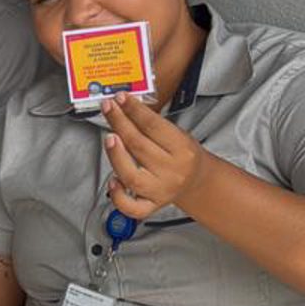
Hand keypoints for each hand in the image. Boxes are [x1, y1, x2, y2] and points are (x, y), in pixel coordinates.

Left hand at [100, 93, 207, 217]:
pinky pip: (132, 207)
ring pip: (132, 176)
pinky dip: (119, 197)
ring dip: (116, 156)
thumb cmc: (183, 155)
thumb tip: (124, 108)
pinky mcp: (151, 205)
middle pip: (139, 146)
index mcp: (182, 149)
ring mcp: (160, 190)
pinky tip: (112, 181)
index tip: (120, 98)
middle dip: (120, 124)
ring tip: (108, 138)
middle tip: (108, 109)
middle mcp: (172, 171)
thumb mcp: (177, 134)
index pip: (153, 126)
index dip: (134, 110)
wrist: (196, 181)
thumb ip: (153, 125)